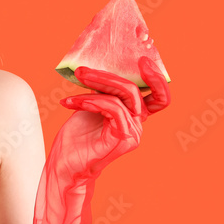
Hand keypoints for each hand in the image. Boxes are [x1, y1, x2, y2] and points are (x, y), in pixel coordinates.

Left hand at [55, 56, 170, 180]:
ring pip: (123, 96)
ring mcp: (132, 133)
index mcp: (134, 116)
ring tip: (73, 85)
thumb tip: (99, 67)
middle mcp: (138, 124)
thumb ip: (102, 91)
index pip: (159, 97)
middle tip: (82, 71)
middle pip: (135, 90)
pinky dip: (91, 100)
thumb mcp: (90, 106)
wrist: (64, 164)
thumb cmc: (76, 136)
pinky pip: (113, 109)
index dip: (156, 78)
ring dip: (94, 86)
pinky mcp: (122, 139)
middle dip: (107, 75)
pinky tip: (71, 102)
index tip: (142, 59)